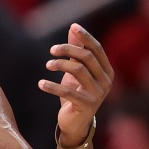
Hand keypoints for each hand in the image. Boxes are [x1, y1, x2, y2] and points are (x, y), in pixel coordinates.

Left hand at [38, 23, 112, 147]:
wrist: (76, 122)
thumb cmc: (76, 92)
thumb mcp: (76, 71)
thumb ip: (76, 51)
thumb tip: (73, 28)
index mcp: (106, 71)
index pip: (97, 49)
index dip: (85, 37)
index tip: (73, 26)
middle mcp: (106, 81)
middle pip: (87, 57)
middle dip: (68, 50)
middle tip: (52, 50)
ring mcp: (98, 94)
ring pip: (78, 70)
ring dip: (59, 64)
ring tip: (47, 65)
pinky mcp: (86, 105)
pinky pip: (67, 91)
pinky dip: (52, 86)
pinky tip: (41, 83)